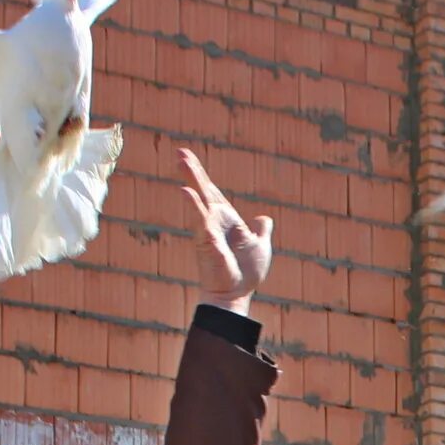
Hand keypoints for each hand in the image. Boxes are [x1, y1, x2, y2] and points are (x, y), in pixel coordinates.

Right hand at [177, 147, 273, 313]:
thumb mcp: (260, 245)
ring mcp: (208, 229)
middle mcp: (214, 221)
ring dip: (191, 178)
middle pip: (203, 190)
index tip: (190, 158)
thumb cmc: (246, 273)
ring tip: (181, 160)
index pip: (213, 192)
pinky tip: (185, 190)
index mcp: (227, 220)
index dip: (203, 176)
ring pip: (199, 198)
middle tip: (180, 151)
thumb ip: (261, 230)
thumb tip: (263, 217)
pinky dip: (194, 205)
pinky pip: (200, 219)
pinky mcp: (207, 240)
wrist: (237, 293)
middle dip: (193, 171)